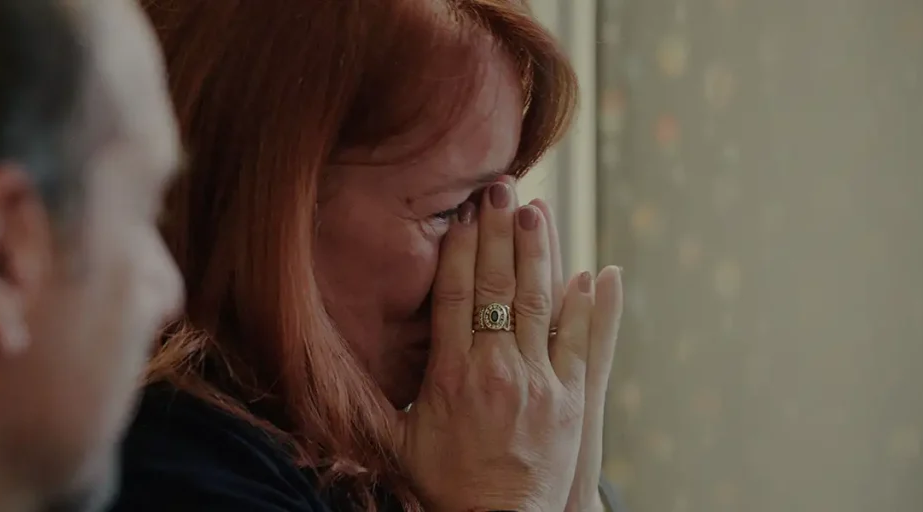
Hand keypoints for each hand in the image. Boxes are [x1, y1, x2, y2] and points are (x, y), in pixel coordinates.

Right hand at [393, 180, 620, 511]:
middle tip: (502, 190)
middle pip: (497, 288)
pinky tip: (590, 271)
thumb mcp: (395, 442)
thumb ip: (370, 399)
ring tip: (537, 211)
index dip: (460, 249)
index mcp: (449, 378)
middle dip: (499, 234)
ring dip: (539, 253)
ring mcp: (538, 383)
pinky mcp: (570, 400)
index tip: (463, 213)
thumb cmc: (443, 487)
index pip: (454, 297)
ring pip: (540, 304)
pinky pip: (581, 342)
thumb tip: (332, 364)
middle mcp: (495, 372)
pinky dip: (587, 304)